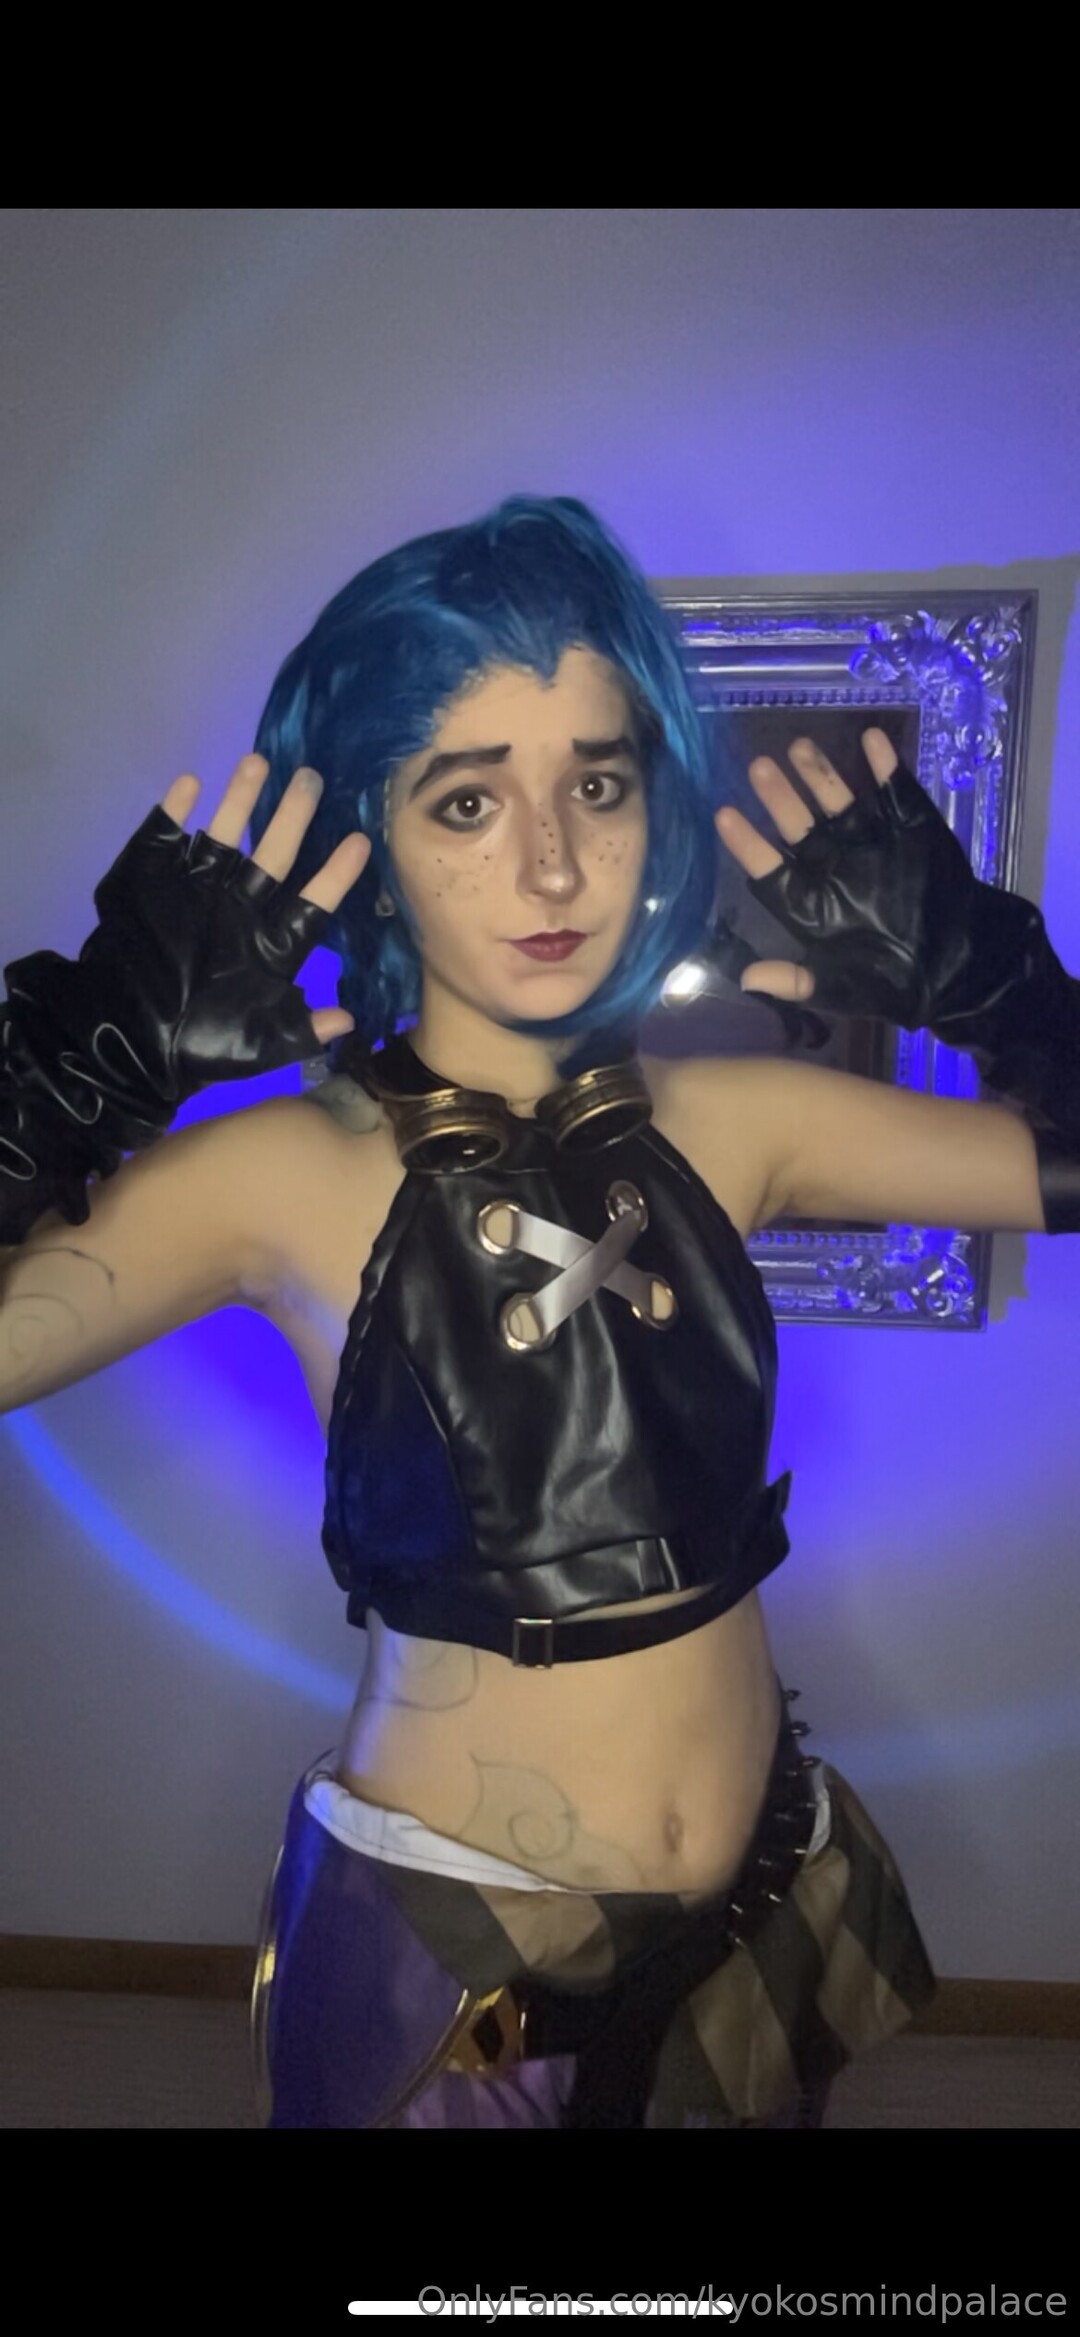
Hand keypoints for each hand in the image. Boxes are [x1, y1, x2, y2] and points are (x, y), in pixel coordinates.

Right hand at [160, 755, 369, 1047]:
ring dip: (239, 800)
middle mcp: (236, 910)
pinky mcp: (150, 879)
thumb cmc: (196, 1048)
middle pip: (272, 857)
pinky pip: (164, 836)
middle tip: (311, 778)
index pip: (310, 905)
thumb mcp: (257, 1046)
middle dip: (292, 818)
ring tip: (258, 763)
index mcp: (267, 947)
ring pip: (224, 836)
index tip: (361, 842)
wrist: (121, 1038)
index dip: (334, 876)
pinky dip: (174, 810)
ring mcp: (194, 890)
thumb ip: (302, 1031)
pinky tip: (191, 782)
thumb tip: (350, 1020)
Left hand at [715, 729, 899, 1002]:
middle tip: (758, 768)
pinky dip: (887, 767)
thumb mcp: (842, 989)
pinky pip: (897, 794)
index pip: (770, 868)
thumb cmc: (892, 985)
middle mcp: (834, 866)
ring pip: (839, 802)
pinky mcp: (911, 830)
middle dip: (780, 798)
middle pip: (798, 826)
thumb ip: (797, 981)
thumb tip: (746, 979)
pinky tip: (870, 739)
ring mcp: (871, 844)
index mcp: (811, 903)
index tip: (723, 815)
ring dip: (821, 775)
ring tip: (799, 747)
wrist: (959, 968)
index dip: (748, 845)